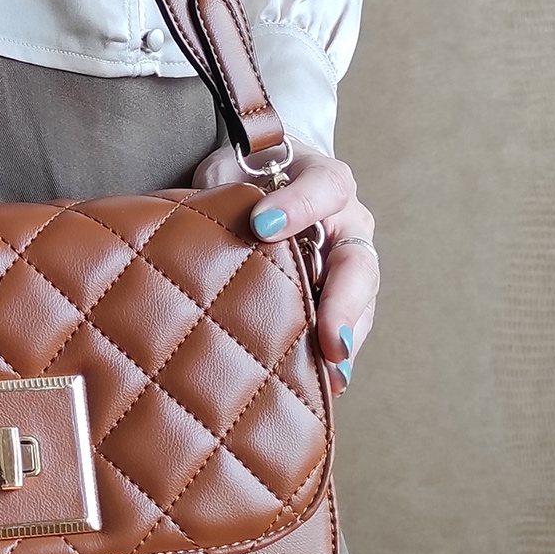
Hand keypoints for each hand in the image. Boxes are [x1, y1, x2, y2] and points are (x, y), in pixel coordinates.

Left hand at [192, 138, 378, 396]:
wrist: (252, 180)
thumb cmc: (242, 174)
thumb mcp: (230, 170)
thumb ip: (222, 189)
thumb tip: (195, 224)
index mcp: (323, 180)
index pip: (324, 187)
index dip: (299, 206)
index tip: (262, 227)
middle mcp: (345, 223)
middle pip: (357, 262)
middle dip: (344, 302)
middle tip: (329, 336)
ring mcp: (345, 262)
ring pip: (359, 302)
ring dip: (346, 336)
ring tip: (334, 370)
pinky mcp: (334, 294)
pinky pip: (345, 325)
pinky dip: (336, 354)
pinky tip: (329, 383)